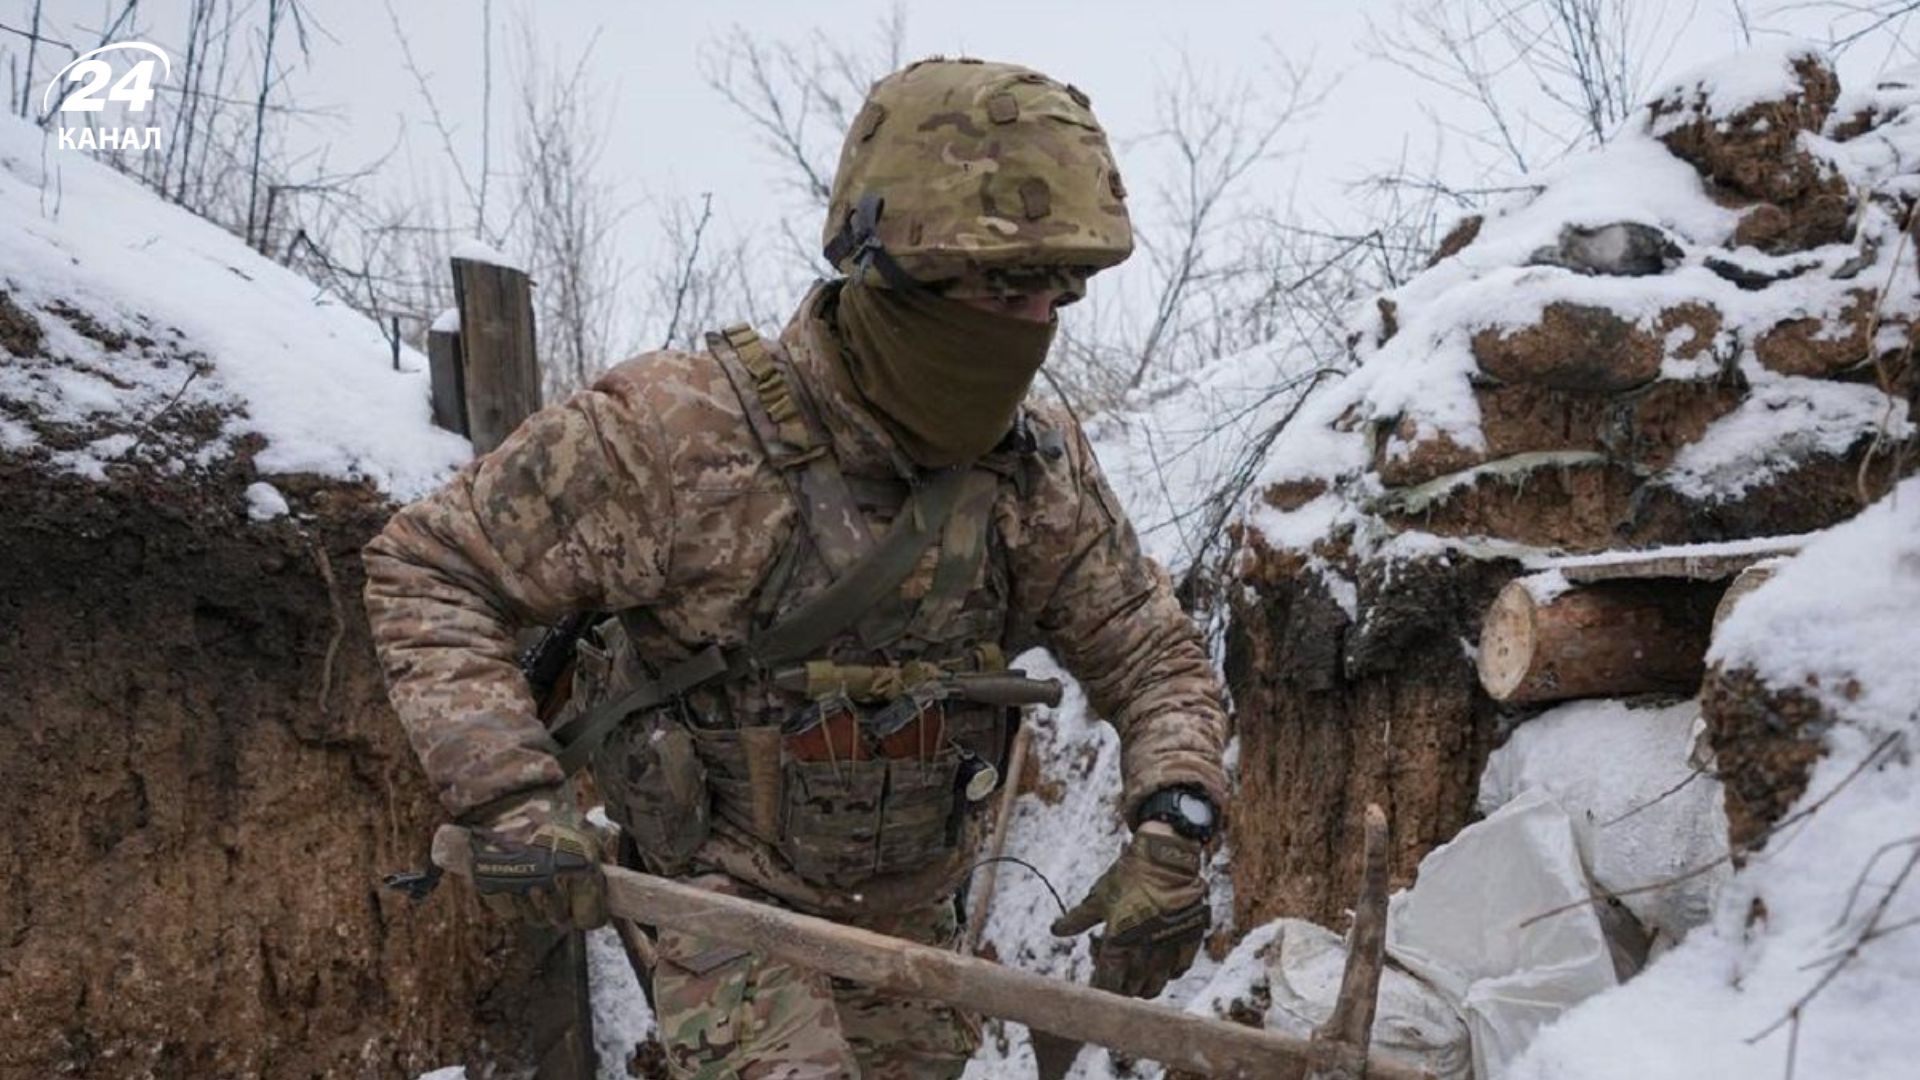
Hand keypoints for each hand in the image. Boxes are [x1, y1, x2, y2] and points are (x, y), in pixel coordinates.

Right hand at [468, 788, 608, 930]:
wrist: (508, 796)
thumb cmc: (552, 813)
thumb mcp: (586, 832)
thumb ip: (598, 863)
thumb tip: (615, 892)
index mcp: (579, 862)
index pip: (590, 917)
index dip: (589, 913)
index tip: (587, 908)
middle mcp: (549, 876)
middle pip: (559, 918)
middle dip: (562, 908)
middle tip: (560, 891)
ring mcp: (518, 882)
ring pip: (533, 917)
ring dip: (538, 906)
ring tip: (538, 882)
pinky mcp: (491, 883)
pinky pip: (508, 911)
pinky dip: (513, 901)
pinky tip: (518, 880)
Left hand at [1050, 822, 1208, 998]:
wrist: (1165, 856)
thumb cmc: (1129, 875)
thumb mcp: (1099, 896)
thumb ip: (1078, 919)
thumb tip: (1056, 931)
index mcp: (1119, 940)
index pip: (1108, 980)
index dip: (1102, 986)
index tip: (1098, 983)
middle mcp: (1145, 948)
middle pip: (1133, 987)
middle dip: (1123, 988)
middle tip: (1119, 980)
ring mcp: (1169, 944)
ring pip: (1157, 982)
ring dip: (1146, 986)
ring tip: (1140, 982)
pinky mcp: (1190, 937)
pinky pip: (1181, 967)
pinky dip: (1171, 972)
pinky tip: (1164, 968)